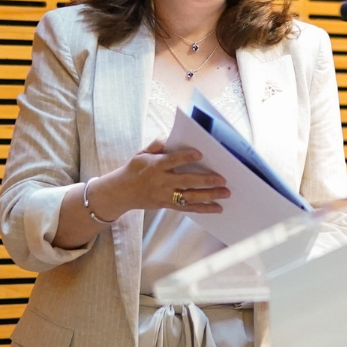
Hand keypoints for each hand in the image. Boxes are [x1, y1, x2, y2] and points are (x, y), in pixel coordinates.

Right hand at [94, 139, 230, 216]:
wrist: (121, 192)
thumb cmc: (134, 169)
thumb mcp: (142, 153)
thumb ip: (157, 145)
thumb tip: (170, 137)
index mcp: (155, 166)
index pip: (172, 161)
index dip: (186, 157)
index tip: (200, 154)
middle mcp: (162, 181)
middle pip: (186, 181)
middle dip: (206, 180)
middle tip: (223, 179)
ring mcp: (165, 195)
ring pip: (190, 197)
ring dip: (209, 196)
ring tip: (225, 194)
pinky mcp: (167, 205)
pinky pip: (187, 208)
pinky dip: (203, 209)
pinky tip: (217, 208)